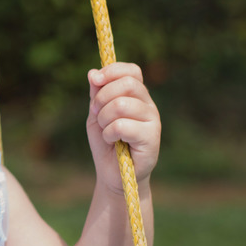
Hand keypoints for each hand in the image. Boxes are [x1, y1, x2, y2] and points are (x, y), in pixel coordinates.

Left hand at [86, 62, 160, 195]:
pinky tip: (113, 141)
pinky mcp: (151, 138)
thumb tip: (93, 73)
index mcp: (137, 96)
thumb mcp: (96, 114)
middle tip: (96, 113)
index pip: (132, 71)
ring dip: (104, 118)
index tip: (95, 79)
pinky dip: (109, 133)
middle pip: (127, 84)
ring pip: (121, 104)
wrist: (112, 174)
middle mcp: (148, 105)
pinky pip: (123, 125)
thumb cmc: (106, 143)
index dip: (112, 71)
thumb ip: (96, 93)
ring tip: (106, 131)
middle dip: (102, 97)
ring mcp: (153, 121)